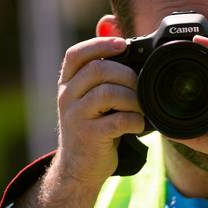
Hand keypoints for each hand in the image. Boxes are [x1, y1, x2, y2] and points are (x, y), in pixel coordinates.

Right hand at [55, 36, 144, 193]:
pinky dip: (135, 120)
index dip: (99, 44)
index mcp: (67, 84)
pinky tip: (137, 125)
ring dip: (133, 98)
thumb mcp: (89, 99)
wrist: (78, 169)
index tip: (123, 44)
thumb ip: (100, 74)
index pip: (76, 54)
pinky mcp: (89, 136)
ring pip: (109, 93)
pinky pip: (118, 120)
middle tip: (140, 86)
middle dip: (126, 75)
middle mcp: (67, 97)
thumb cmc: (91, 129)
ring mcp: (76, 117)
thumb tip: (118, 38)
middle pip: (98, 70)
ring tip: (140, 108)